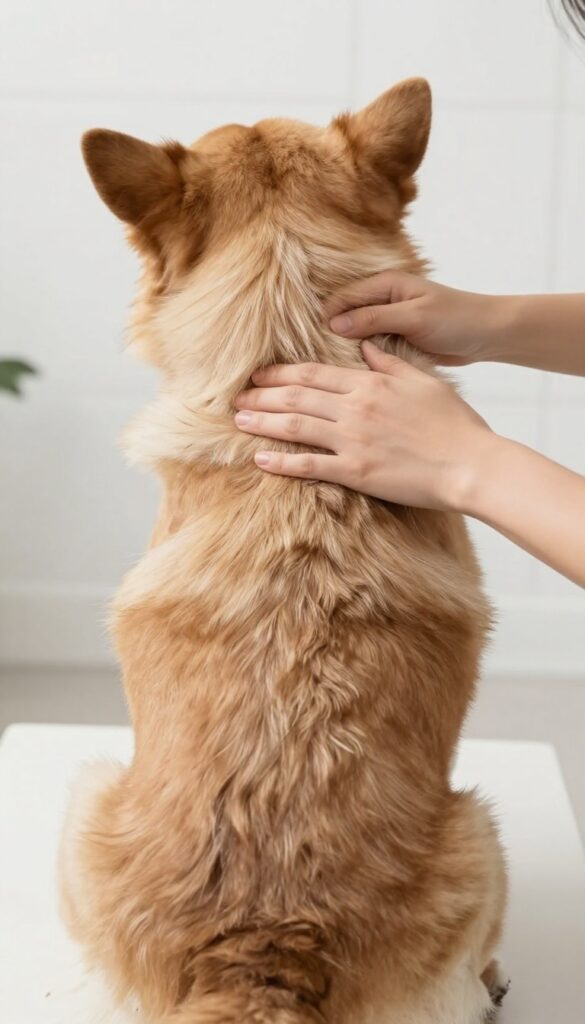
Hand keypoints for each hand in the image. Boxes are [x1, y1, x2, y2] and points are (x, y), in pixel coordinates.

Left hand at [234, 341, 494, 510]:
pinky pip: (309, 466)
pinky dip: (281, 462)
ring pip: (296, 426)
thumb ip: (390, 363)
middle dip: (263, 395)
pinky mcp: (356, 472)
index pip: (314, 374)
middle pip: (297, 397)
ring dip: (263, 421)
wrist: (469, 463)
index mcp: (370, 384)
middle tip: (237, 396)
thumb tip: (366, 347)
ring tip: (239, 420)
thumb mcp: (423, 381)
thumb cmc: (454, 423)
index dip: (281, 374)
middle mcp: (355, 409)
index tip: (259, 375)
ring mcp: (352, 441)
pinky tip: (260, 459)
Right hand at [325, 270, 500, 365]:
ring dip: (346, 347)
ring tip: (331, 370)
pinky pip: (371, 346)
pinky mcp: (396, 339)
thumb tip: (335, 324)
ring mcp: (389, 320)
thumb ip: (375, 318)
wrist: (487, 335)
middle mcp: (384, 299)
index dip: (327, 317)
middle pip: (345, 314)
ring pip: (356, 333)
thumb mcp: (414, 317)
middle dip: (332, 333)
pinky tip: (353, 373)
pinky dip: (362, 356)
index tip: (314, 343)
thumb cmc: (456, 319)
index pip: (343, 297)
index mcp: (386, 283)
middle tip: (317, 360)